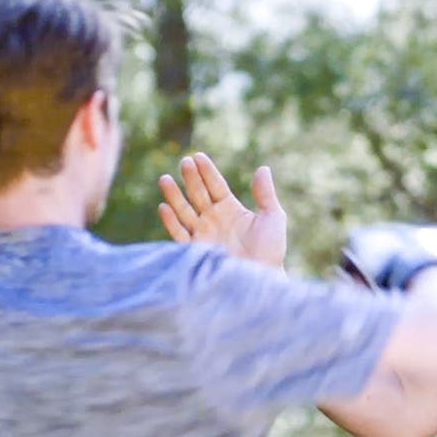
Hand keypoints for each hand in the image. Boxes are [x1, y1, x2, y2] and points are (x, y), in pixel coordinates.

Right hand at [157, 152, 287, 269]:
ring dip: (174, 196)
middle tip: (185, 162)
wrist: (261, 280)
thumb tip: (263, 168)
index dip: (207, 171)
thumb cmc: (271, 251)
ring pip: (184, 211)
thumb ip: (265, 194)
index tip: (198, 156)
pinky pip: (179, 234)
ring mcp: (203, 234)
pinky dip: (171, 221)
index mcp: (230, 209)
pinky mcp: (195, 250)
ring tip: (165, 179)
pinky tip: (164, 207)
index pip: (215, 185)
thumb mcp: (272, 218)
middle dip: (191, 178)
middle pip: (198, 194)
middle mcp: (213, 219)